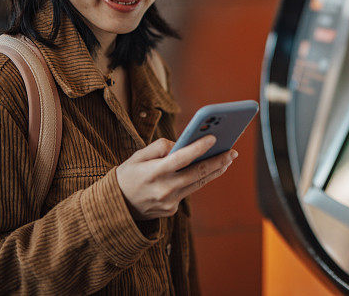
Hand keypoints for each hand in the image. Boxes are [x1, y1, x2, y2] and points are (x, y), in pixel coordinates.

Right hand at [116, 136, 237, 219]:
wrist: (115, 207)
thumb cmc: (128, 175)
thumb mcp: (137, 156)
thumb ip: (159, 147)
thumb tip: (181, 145)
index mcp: (153, 172)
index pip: (180, 158)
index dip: (198, 148)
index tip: (214, 138)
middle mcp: (163, 189)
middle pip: (197, 173)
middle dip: (218, 161)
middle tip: (233, 151)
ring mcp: (168, 202)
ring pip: (198, 184)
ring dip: (215, 171)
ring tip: (227, 160)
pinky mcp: (171, 210)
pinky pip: (187, 192)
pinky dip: (197, 181)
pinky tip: (208, 171)